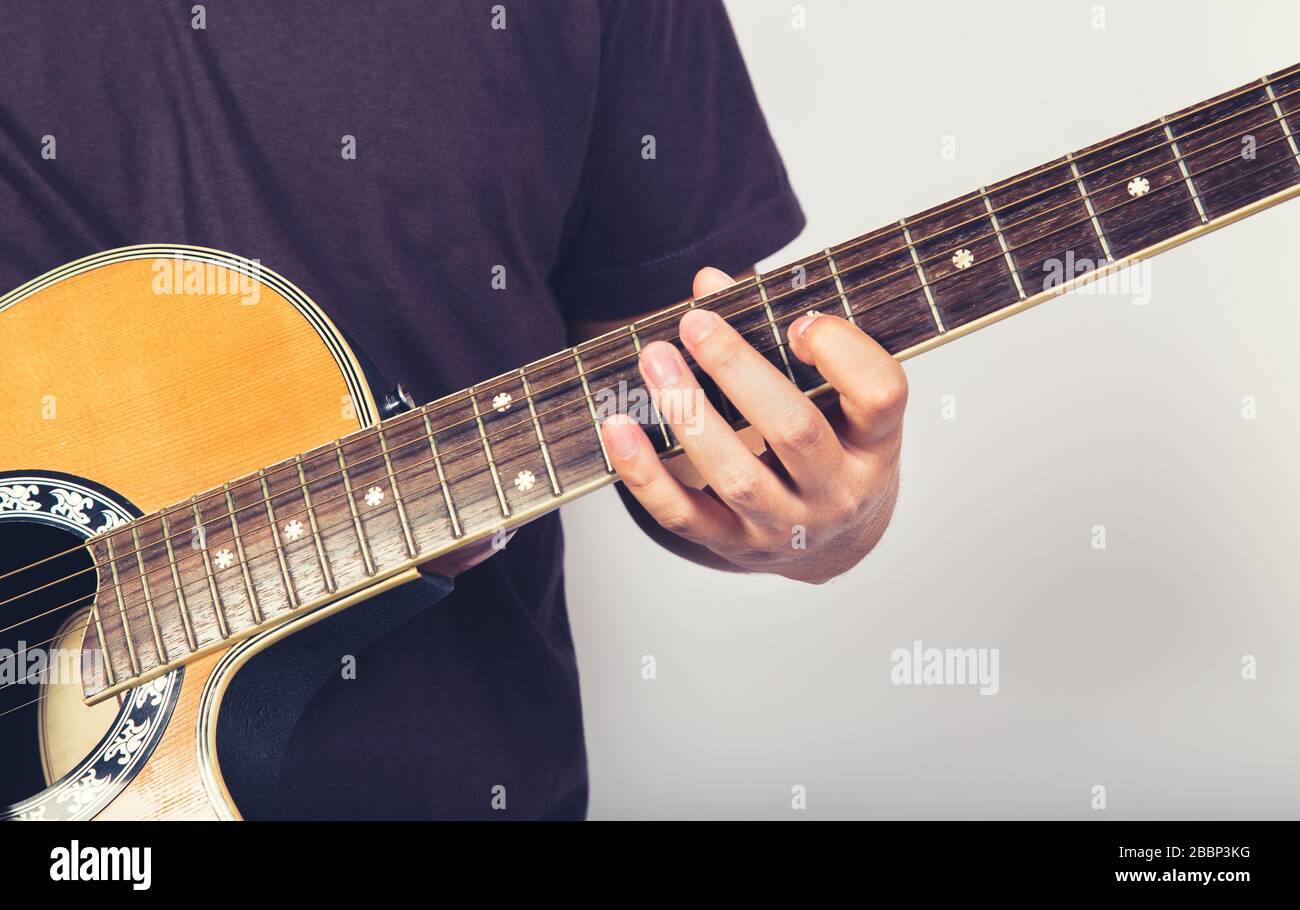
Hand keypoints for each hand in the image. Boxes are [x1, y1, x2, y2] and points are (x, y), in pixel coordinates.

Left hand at [600, 267, 906, 583]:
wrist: (833, 544)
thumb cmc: (834, 446)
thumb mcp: (836, 394)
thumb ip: (782, 336)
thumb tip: (707, 282)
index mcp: (876, 442)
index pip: (881, 394)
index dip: (841, 351)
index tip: (799, 320)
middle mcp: (838, 492)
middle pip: (795, 431)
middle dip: (739, 371)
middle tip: (695, 323)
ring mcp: (786, 526)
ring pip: (735, 476)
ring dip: (688, 413)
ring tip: (654, 358)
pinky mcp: (735, 546)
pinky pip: (682, 515)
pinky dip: (644, 473)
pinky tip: (618, 428)